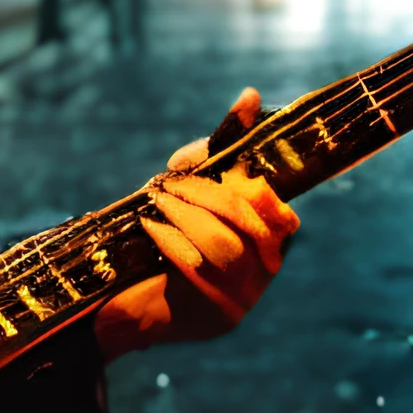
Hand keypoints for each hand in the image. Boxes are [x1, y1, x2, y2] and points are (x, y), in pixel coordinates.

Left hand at [93, 89, 299, 357]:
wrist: (127, 309)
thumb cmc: (162, 243)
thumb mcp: (189, 196)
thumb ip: (213, 157)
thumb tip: (250, 97)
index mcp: (267, 247)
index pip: (285, 217)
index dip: (258, 187)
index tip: (228, 165)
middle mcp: (264, 275)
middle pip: (250, 224)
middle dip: (208, 192)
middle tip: (169, 181)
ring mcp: (244, 299)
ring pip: (225, 244)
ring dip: (187, 213)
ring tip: (157, 198)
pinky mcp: (214, 315)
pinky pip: (198, 268)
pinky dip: (171, 239)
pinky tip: (150, 226)